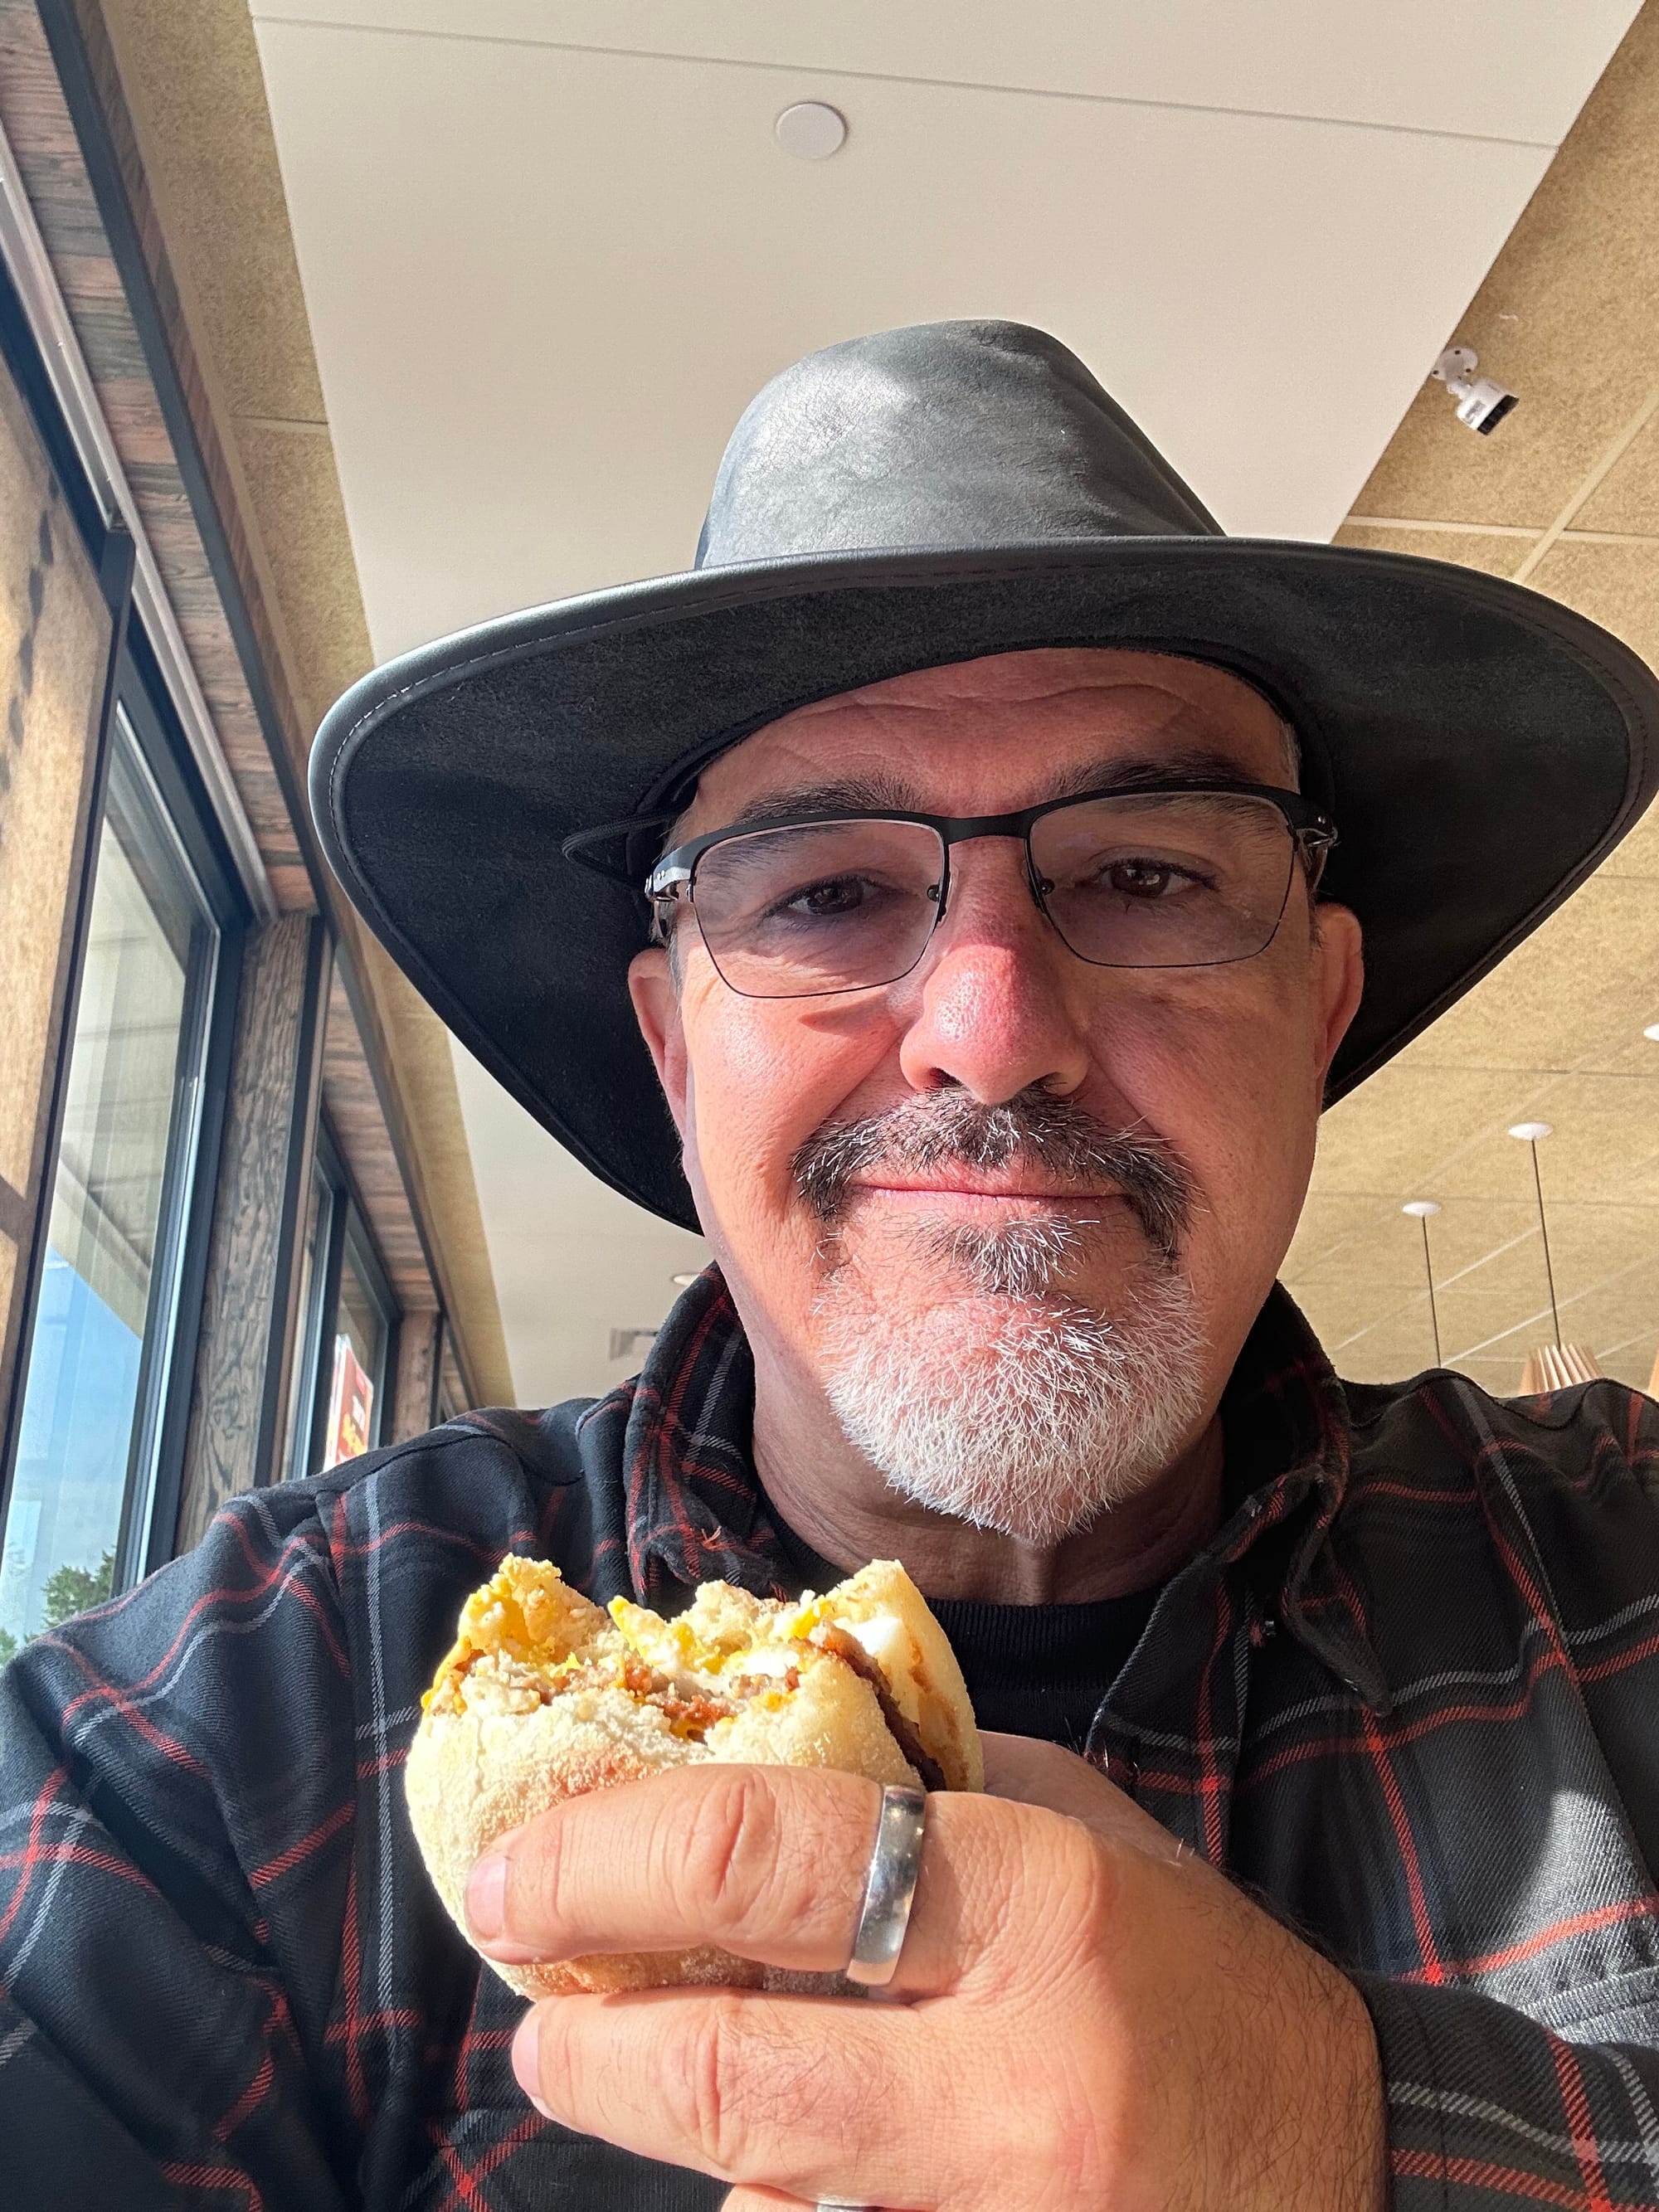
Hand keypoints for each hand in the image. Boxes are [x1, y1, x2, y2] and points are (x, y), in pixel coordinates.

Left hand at [466, 1732, 1383, 2210]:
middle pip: (728, 2068)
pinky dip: (778, 2206)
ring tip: (679, 2085)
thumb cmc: (1186, 1970)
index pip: (771, 1856)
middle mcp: (1023, 2074)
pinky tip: (801, 2163)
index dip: (607, 1858)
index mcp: (1040, 1897)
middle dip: (589, 2045)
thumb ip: (907, 1790)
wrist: (1349, 2169)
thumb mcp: (1071, 1826)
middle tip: (534, 2014)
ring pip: (762, 2196)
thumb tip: (707, 1764)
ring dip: (689, 2139)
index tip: (512, 1872)